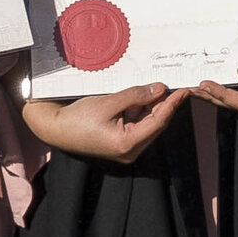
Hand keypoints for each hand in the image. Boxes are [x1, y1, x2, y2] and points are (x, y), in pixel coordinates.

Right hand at [23, 84, 179, 165]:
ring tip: (160, 87)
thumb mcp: (107, 103)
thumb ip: (135, 96)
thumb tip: (159, 88)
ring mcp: (126, 147)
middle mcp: (130, 150)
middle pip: (156, 124)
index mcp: (128, 144)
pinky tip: (145, 96)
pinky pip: (137, 124)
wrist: (54, 128)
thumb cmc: (76, 118)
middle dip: (165, 104)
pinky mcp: (120, 141)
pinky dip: (142, 110)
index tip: (183, 90)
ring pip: (147, 123)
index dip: (172, 104)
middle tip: (175, 86)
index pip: (158, 122)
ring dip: (153, 106)